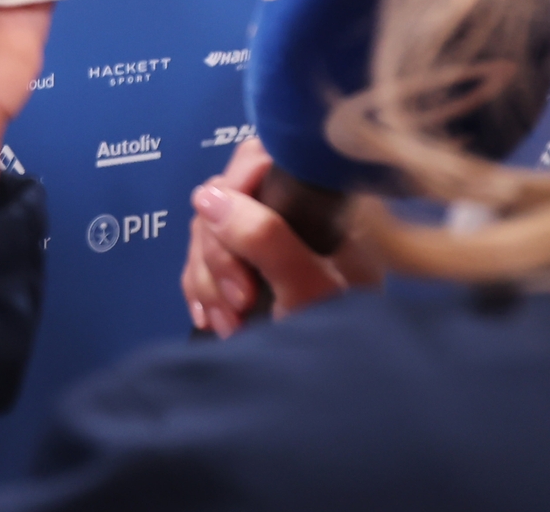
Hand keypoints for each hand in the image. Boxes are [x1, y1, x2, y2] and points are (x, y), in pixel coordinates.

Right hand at [181, 137, 379, 335]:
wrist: (346, 392)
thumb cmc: (343, 344)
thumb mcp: (308, 291)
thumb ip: (265, 239)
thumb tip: (209, 198)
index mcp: (325, 203)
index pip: (261, 157)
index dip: (235, 187)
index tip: (228, 233)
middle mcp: (297, 212)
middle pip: (226, 195)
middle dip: (220, 251)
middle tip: (240, 298)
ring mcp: (269, 238)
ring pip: (208, 228)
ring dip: (209, 277)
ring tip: (231, 320)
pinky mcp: (249, 264)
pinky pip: (203, 258)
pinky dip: (203, 288)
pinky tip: (214, 318)